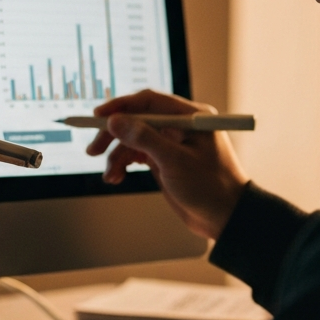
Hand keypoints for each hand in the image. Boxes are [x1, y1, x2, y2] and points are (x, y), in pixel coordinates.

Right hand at [86, 89, 249, 240]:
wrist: (225, 218)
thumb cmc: (211, 188)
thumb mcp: (175, 162)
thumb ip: (144, 139)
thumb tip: (116, 121)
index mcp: (191, 117)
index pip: (149, 101)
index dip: (121, 106)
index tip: (99, 117)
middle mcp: (180, 126)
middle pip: (137, 120)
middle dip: (114, 135)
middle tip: (93, 149)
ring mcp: (172, 143)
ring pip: (134, 140)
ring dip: (117, 155)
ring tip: (110, 175)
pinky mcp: (165, 160)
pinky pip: (137, 154)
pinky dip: (124, 164)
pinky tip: (116, 177)